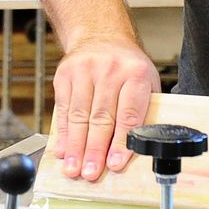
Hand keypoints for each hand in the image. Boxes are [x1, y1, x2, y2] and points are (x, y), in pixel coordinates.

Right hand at [49, 36, 158, 180]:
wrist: (100, 35)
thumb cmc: (127, 66)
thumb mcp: (145, 81)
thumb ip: (144, 111)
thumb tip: (141, 150)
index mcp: (136, 74)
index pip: (129, 114)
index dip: (122, 142)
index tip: (115, 164)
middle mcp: (110, 71)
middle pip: (101, 118)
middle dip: (95, 150)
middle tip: (91, 173)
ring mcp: (85, 71)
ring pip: (79, 116)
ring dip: (76, 146)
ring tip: (75, 168)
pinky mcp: (65, 75)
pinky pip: (63, 109)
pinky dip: (62, 133)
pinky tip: (63, 149)